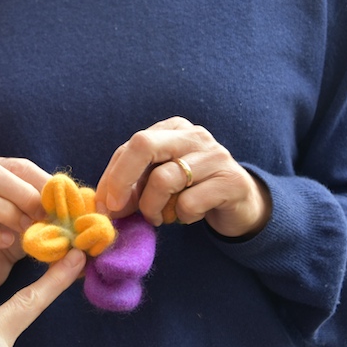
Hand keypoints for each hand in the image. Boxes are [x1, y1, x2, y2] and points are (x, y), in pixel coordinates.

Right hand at [0, 157, 50, 291]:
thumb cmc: (15, 234)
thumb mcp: (38, 219)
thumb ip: (61, 211)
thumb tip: (94, 209)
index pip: (18, 165)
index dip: (42, 183)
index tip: (61, 205)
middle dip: (21, 193)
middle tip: (43, 216)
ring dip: (4, 212)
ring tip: (26, 230)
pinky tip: (7, 242)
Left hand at [95, 117, 270, 236]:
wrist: (241, 205)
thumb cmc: (191, 191)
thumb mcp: (159, 182)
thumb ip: (133, 185)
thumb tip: (105, 204)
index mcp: (172, 129)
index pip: (131, 146)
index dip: (112, 176)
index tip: (105, 204)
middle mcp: (193, 135)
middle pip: (143, 146)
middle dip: (122, 180)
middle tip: (118, 210)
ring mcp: (215, 155)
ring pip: (164, 179)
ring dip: (153, 208)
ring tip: (160, 218)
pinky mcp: (231, 181)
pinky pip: (189, 202)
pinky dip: (181, 216)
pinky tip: (188, 216)